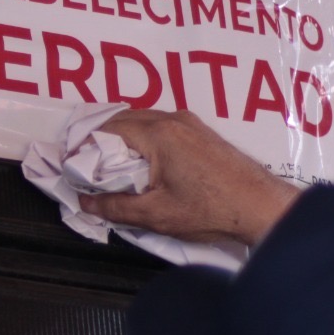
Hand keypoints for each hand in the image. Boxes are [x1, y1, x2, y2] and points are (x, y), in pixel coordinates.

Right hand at [77, 110, 298, 244]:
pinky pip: (161, 126)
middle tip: (85, 166)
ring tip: (109, 166)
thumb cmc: (213, 210)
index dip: (85, 147)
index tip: (71, 165)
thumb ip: (115, 207)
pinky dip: (143, 139)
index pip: (108, 130)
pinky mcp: (201, 132)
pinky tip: (141, 162)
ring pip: (143, 121)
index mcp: (159, 134)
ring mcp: (190, 123)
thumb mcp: (156, 214)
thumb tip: (87, 204)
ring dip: (122, 138)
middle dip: (100, 140)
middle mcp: (173, 120)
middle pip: (123, 120)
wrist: (262, 207)